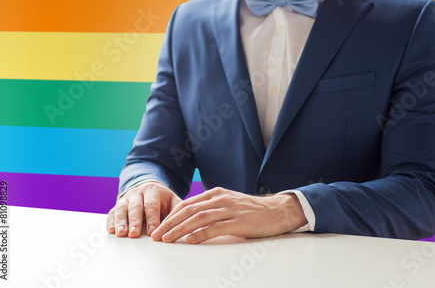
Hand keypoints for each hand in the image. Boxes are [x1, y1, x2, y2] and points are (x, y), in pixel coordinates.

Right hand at [106, 182, 181, 237]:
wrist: (150, 189)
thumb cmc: (163, 200)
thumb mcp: (173, 201)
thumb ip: (177, 211)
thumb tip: (181, 224)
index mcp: (153, 191)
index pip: (152, 205)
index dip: (152, 218)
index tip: (153, 232)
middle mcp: (138, 193)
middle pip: (135, 206)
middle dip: (135, 221)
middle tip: (134, 234)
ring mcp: (126, 198)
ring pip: (122, 208)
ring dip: (121, 221)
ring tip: (121, 233)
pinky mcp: (118, 205)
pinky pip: (112, 212)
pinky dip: (111, 221)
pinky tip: (111, 230)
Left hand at [151, 187, 306, 243]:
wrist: (278, 211)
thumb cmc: (253, 211)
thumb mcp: (229, 204)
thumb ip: (212, 208)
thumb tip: (191, 220)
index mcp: (216, 194)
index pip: (187, 204)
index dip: (171, 216)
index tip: (159, 227)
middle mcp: (220, 199)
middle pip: (189, 211)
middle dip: (170, 223)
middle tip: (156, 235)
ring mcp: (229, 209)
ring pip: (198, 218)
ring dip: (180, 229)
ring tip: (167, 239)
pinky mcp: (238, 222)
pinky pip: (215, 228)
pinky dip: (200, 234)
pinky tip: (189, 240)